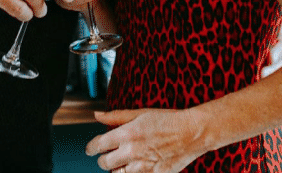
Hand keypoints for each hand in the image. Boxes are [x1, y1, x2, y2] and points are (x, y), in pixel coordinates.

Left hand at [87, 109, 203, 172]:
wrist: (192, 133)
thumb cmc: (168, 120)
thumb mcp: (140, 113)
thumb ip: (116, 116)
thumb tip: (97, 115)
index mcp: (127, 133)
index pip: (98, 145)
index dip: (91, 148)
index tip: (90, 149)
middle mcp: (132, 151)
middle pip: (104, 163)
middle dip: (103, 159)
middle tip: (107, 156)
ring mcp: (142, 166)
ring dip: (117, 168)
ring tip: (123, 161)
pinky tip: (136, 167)